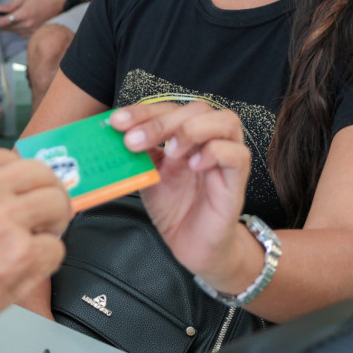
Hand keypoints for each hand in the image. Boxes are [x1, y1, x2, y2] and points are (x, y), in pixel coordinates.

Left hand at [0, 0, 67, 37]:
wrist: (59, 3)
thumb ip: (10, 5)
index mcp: (25, 13)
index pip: (4, 22)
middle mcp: (28, 24)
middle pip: (7, 28)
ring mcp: (32, 30)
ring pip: (13, 32)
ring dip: (3, 28)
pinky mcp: (34, 33)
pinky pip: (20, 33)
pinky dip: (13, 29)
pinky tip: (8, 25)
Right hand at [0, 149, 70, 343]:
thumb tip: (19, 188)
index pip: (12, 158)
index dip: (22, 181)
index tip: (24, 194)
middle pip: (43, 175)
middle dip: (48, 195)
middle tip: (45, 214)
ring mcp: (6, 218)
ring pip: (57, 204)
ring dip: (53, 224)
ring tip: (37, 239)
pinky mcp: (22, 252)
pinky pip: (56, 247)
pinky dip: (46, 260)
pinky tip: (25, 265)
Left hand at [111, 102, 251, 280]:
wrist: (190, 244)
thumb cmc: (173, 206)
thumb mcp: (148, 174)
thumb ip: (139, 153)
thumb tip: (114, 133)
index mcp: (186, 134)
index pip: (169, 108)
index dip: (143, 111)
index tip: (117, 122)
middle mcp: (209, 139)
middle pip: (197, 109)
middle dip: (162, 121)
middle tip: (134, 141)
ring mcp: (226, 157)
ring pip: (226, 121)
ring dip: (193, 129)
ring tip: (170, 150)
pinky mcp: (237, 180)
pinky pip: (238, 154)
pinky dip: (215, 153)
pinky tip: (193, 165)